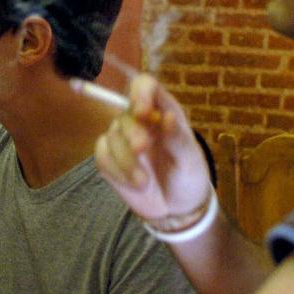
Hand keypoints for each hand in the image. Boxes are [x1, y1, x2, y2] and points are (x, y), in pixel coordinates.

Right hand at [94, 73, 211, 228]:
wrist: (176, 207)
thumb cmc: (188, 176)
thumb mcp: (190, 160)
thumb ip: (179, 139)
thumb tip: (167, 117)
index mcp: (162, 110)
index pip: (145, 86)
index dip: (140, 93)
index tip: (141, 111)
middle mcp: (139, 120)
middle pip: (125, 113)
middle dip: (132, 133)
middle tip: (142, 150)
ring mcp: (121, 138)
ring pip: (112, 137)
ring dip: (126, 161)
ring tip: (145, 183)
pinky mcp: (109, 157)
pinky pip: (102, 156)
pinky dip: (117, 171)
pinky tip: (135, 184)